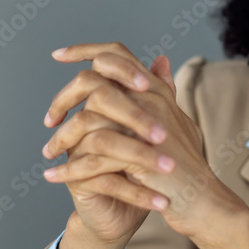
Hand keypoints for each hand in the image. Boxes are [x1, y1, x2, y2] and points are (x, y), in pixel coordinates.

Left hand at [43, 43, 248, 248]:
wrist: (200, 199)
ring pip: (86, 120)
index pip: (116, 54)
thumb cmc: (186, 162)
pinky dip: (68, 170)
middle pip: (92, 82)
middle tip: (49, 119)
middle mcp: (151, 99)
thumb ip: (163, 90)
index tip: (59, 55)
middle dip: (62, 99)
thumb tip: (160, 60)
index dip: (85, 49)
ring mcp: (145, 127)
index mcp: (155, 89)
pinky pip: (90, 158)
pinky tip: (54, 177)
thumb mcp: (175, 119)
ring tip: (48, 154)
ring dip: (61, 139)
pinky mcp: (138, 157)